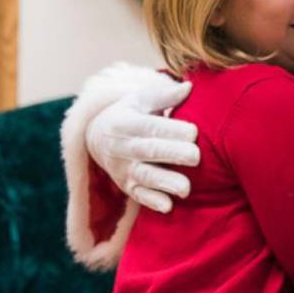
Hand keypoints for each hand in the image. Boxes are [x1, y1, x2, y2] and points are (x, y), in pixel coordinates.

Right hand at [85, 78, 199, 212]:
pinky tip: (168, 206)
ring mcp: (123, 168)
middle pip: (148, 151)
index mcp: (126, 122)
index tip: (195, 131)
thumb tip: (188, 87)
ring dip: (165, 182)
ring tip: (186, 188)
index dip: (171, 129)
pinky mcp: (127, 186)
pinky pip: (139, 196)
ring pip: (144, 176)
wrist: (97, 136)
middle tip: (195, 156)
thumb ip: (164, 95)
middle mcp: (122, 146)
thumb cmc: (130, 113)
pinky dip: (152, 202)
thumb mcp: (141, 99)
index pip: (149, 126)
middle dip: (172, 154)